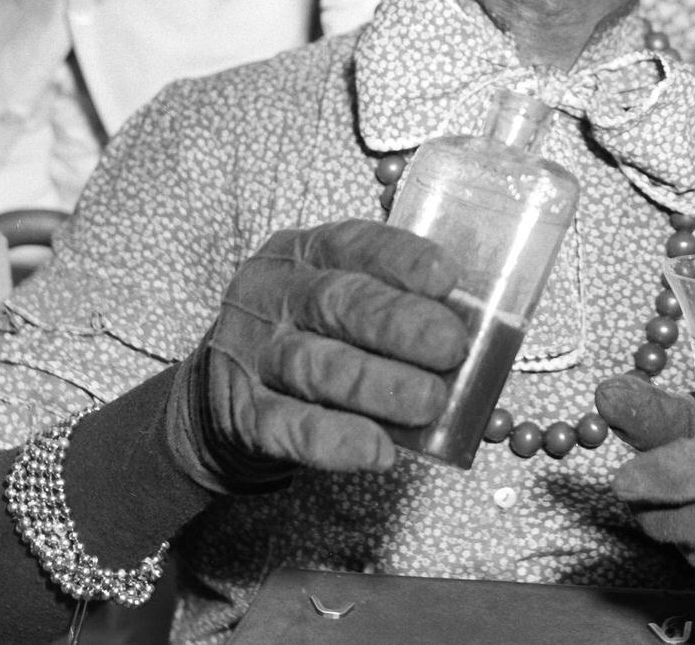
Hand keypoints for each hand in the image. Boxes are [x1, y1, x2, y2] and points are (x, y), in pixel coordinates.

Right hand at [167, 220, 467, 490]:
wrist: (217, 388)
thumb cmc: (309, 331)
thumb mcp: (339, 292)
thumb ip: (394, 298)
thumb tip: (476, 324)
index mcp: (305, 251)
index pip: (354, 243)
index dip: (401, 258)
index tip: (446, 276)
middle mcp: (276, 293)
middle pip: (336, 302)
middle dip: (398, 323)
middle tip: (451, 346)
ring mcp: (255, 352)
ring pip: (316, 365)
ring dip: (377, 385)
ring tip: (429, 402)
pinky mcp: (243, 413)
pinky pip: (289, 427)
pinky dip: (336, 440)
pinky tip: (378, 450)